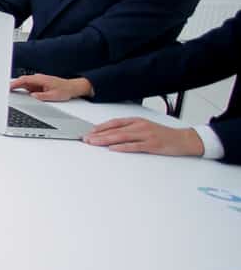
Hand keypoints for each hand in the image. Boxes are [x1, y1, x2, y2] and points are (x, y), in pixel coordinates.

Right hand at [10, 74, 92, 101]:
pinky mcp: (38, 85)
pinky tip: (17, 93)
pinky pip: (27, 86)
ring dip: (16, 87)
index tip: (8, 87)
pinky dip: (21, 88)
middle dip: (13, 85)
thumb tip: (32, 96)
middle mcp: (38, 79)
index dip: (15, 83)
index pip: (25, 80)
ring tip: (9, 92)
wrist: (72, 88)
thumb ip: (43, 96)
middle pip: (22, 81)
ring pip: (24, 83)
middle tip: (5, 91)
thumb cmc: (65, 90)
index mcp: (41, 79)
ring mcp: (38, 82)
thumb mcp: (54, 96)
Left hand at [83, 117, 204, 156]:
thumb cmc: (163, 135)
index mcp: (137, 121)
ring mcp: (146, 135)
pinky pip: (135, 146)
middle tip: (86, 139)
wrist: (184, 139)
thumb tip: (110, 134)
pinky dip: (123, 147)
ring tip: (94, 143)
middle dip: (99, 135)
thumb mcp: (145, 128)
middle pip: (115, 130)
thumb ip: (129, 130)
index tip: (89, 132)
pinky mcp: (152, 144)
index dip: (101, 127)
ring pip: (122, 137)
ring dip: (106, 140)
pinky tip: (113, 148)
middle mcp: (140, 126)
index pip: (115, 123)